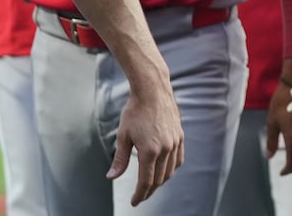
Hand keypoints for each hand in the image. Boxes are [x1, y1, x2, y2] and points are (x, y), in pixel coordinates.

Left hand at [107, 80, 184, 204]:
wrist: (152, 89)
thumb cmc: (135, 110)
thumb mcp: (123, 134)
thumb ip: (120, 159)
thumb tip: (111, 177)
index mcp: (149, 151)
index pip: (146, 182)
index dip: (140, 195)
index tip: (134, 202)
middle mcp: (165, 149)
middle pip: (159, 179)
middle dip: (149, 190)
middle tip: (141, 195)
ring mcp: (175, 142)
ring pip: (170, 172)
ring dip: (161, 181)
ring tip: (151, 184)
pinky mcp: (180, 136)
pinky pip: (178, 160)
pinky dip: (171, 169)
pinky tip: (165, 169)